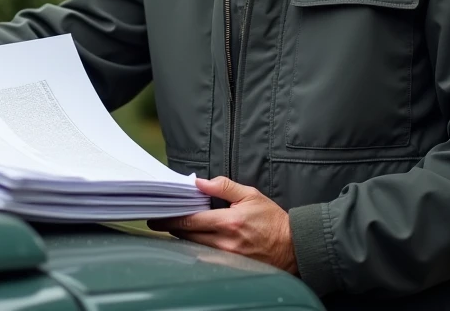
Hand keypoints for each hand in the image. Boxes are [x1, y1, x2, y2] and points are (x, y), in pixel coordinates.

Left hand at [148, 176, 297, 273]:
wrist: (293, 246)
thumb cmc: (272, 220)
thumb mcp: (250, 195)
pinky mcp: (231, 267)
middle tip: (159, 221)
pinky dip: (197, 249)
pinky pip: (206, 258)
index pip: (190, 221)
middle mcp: (225, 242)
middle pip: (187, 237)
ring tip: (175, 229)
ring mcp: (228, 258)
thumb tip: (199, 183)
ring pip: (194, 249)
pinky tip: (193, 242)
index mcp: (228, 222)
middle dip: (172, 228)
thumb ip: (223, 187)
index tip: (156, 217)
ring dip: (183, 239)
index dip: (170, 219)